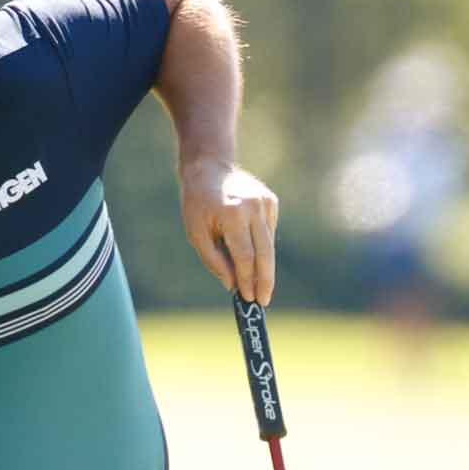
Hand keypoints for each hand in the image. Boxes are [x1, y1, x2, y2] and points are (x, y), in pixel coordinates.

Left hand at [180, 158, 278, 304]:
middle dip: (265, 281)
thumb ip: (214, 260)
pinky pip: (268, 232)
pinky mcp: (271, 201)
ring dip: (265, 267)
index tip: (250, 299)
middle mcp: (253, 207)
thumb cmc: (197, 203)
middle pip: (265, 253)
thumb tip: (232, 285)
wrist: (209, 168)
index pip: (245, 256)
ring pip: (269, 244)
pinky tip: (252, 253)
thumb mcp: (196, 233)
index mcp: (232, 214)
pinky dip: (262, 246)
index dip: (247, 280)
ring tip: (260, 287)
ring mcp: (265, 203)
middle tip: (263, 301)